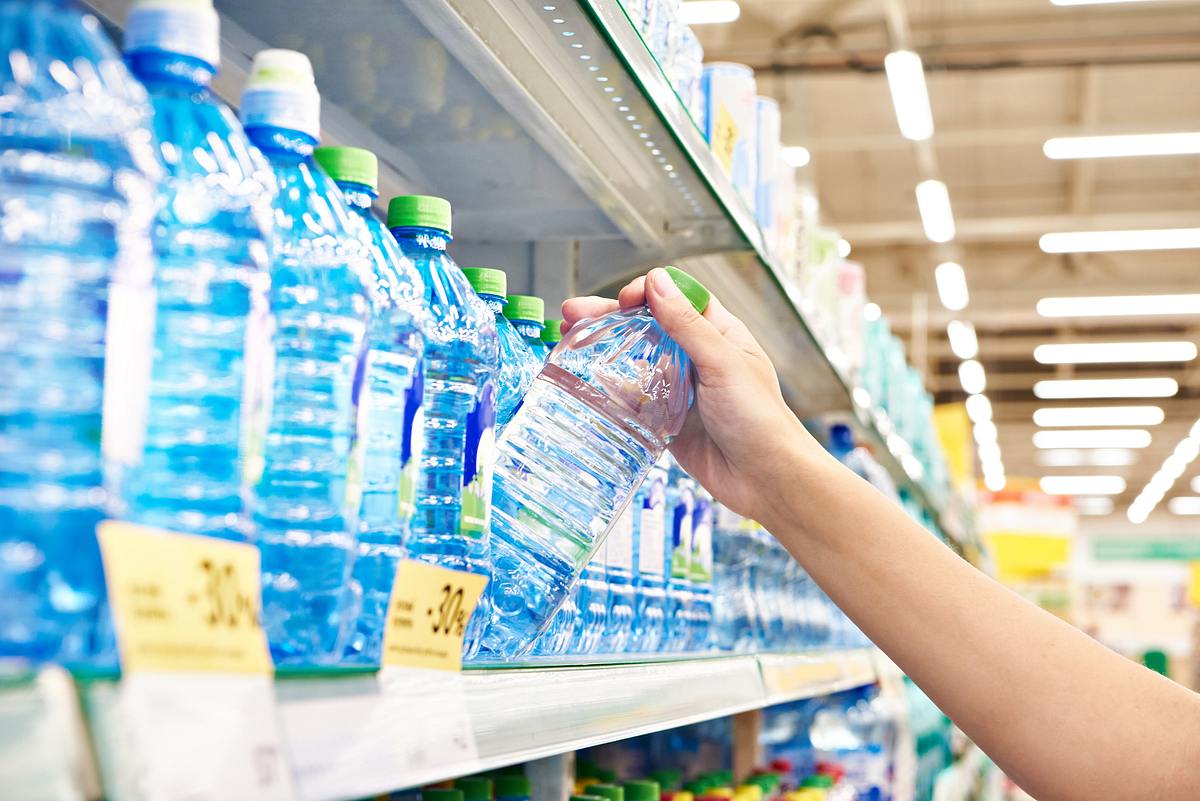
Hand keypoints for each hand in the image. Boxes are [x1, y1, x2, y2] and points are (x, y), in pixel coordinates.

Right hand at [561, 267, 824, 521]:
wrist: (767, 480)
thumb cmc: (759, 419)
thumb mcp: (723, 363)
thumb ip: (687, 325)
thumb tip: (657, 281)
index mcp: (718, 334)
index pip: (675, 298)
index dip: (645, 293)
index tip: (624, 301)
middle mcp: (696, 357)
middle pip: (645, 327)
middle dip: (608, 319)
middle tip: (571, 315)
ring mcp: (679, 389)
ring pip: (634, 362)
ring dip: (602, 351)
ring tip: (567, 344)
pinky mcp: (666, 421)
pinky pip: (633, 401)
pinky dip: (609, 392)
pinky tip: (583, 384)